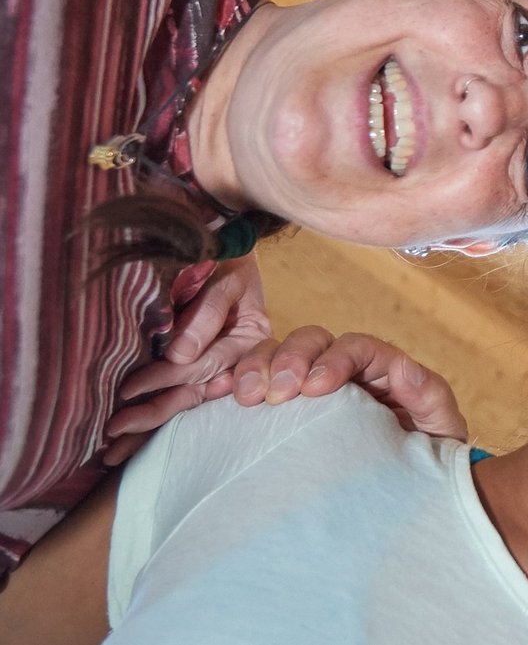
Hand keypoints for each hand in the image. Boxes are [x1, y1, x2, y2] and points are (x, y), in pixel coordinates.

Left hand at [104, 255, 272, 464]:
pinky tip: (127, 440)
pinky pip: (178, 397)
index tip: (128, 390)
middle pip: (191, 392)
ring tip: (112, 450)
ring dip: (149, 426)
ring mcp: (216, 366)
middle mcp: (233, 358)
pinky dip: (153, 414)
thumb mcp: (226, 278)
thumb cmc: (225, 256)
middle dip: (151, 414)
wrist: (222, 242)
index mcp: (248, 339)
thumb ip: (209, 312)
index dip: (166, 378)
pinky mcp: (200, 370)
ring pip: (183, 400)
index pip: (202, 365)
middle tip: (112, 431)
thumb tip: (179, 355)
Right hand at [231, 325, 467, 440]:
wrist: (406, 494)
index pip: (357, 347)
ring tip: (246, 398)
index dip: (334, 359)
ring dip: (258, 368)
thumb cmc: (428, 457)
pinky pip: (255, 381)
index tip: (314, 387)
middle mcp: (343, 369)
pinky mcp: (283, 408)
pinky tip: (221, 396)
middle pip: (311, 341)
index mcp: (381, 369)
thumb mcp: (440, 429)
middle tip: (275, 394)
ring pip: (277, 354)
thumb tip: (405, 369)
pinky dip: (235, 380)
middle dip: (290, 359)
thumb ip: (428, 396)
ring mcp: (309, 385)